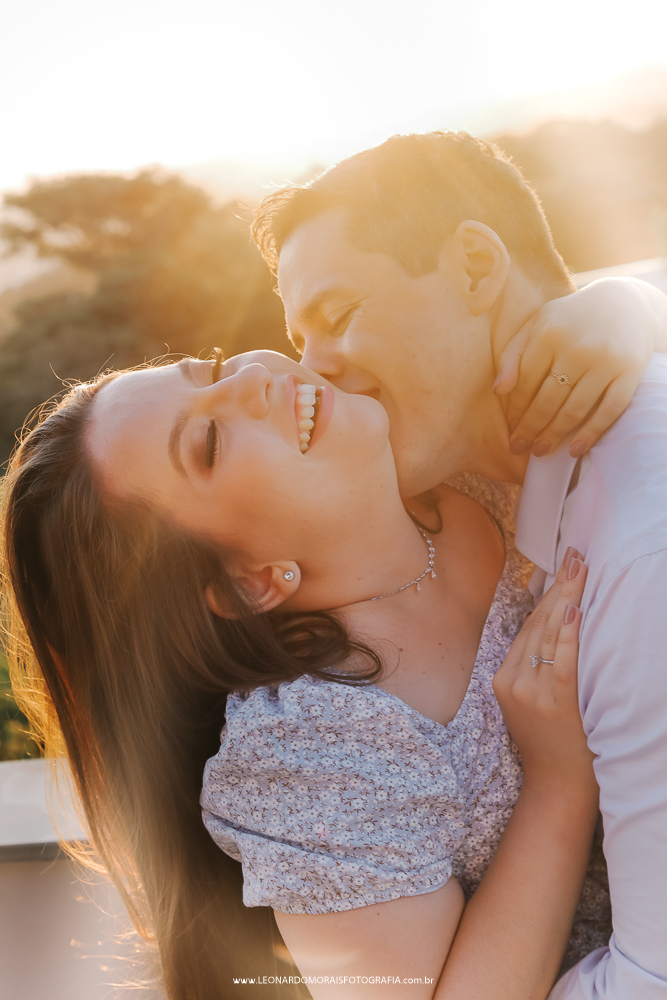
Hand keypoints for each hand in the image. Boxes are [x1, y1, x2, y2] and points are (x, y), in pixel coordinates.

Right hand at [492, 548, 596, 798]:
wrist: (555, 786)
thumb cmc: (549, 743)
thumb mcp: (527, 703)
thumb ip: (532, 668)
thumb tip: (553, 626)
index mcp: (503, 677)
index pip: (528, 626)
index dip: (547, 593)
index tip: (563, 566)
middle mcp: (512, 680)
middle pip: (538, 623)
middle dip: (559, 586)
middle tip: (576, 555)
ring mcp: (531, 692)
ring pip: (549, 635)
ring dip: (567, 598)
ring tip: (580, 570)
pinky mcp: (554, 702)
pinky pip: (562, 659)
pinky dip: (569, 632)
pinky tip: (576, 609)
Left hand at [494, 278, 661, 458]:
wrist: (624, 303)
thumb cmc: (570, 319)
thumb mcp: (537, 325)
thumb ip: (513, 354)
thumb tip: (498, 390)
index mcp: (549, 333)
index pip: (525, 382)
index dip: (515, 408)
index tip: (510, 427)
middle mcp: (577, 347)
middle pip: (547, 400)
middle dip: (529, 428)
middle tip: (518, 447)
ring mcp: (605, 361)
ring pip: (574, 409)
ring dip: (554, 435)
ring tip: (540, 450)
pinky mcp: (629, 372)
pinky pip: (608, 410)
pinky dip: (591, 433)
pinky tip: (575, 449)